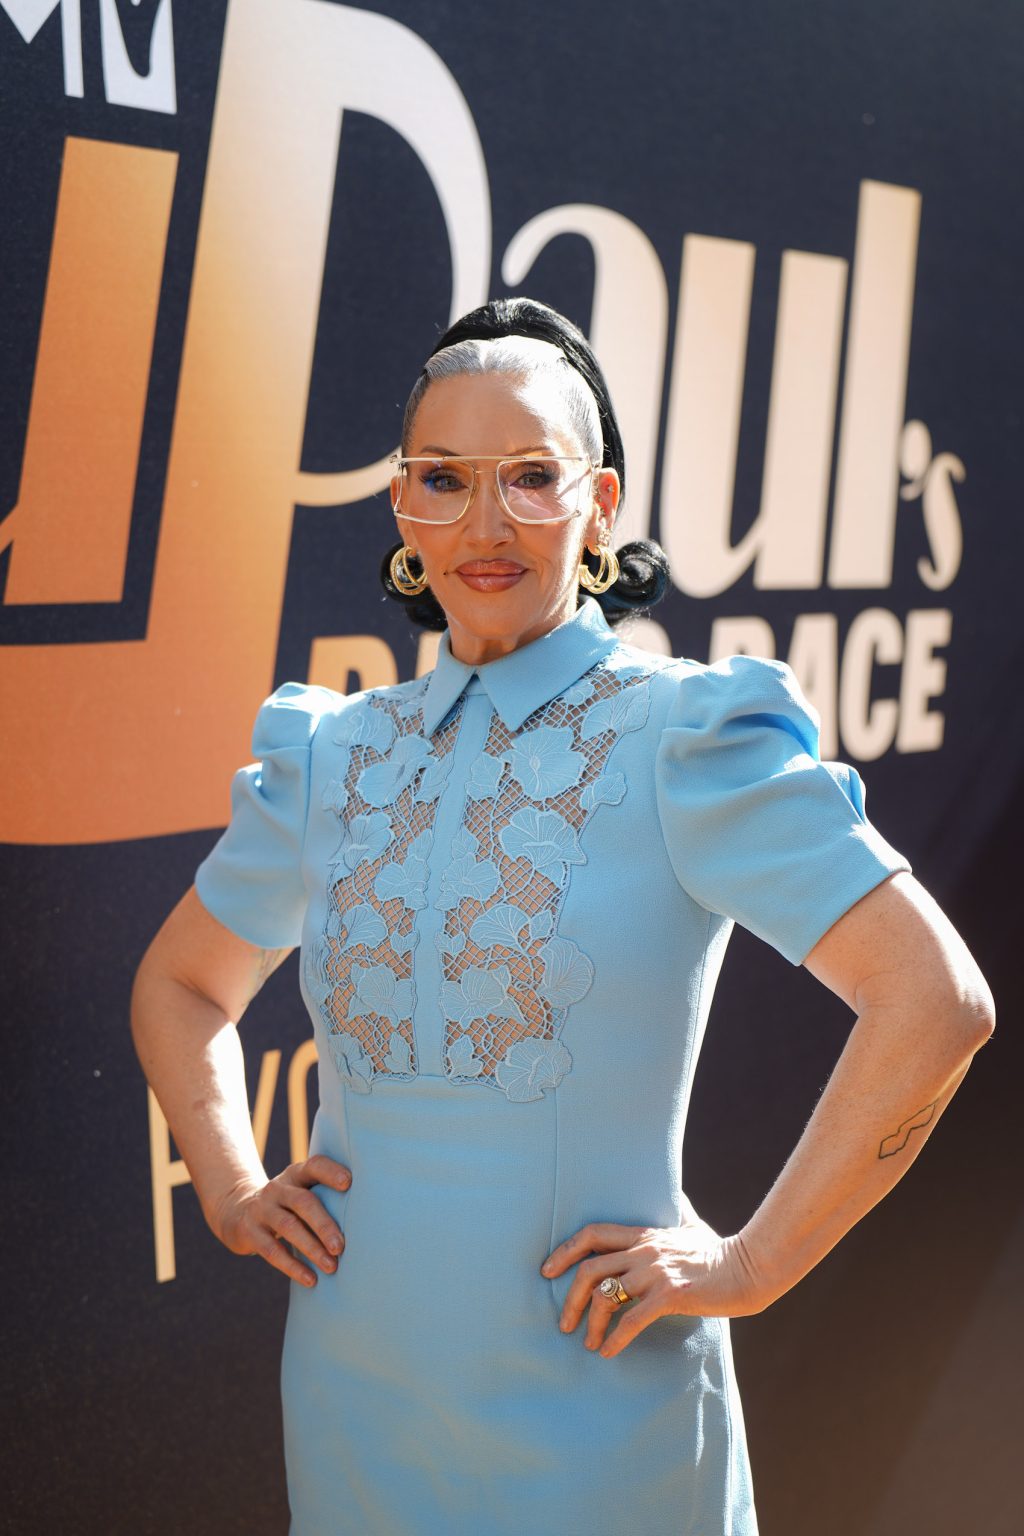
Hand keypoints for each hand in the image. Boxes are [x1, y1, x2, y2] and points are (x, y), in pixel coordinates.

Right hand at [213, 1155, 351, 1287]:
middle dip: (324, 1225)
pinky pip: (272, 1250)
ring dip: (312, 1248)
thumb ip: (325, 1198)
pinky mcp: (249, 1231)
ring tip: (332, 1267)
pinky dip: (293, 1266)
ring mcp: (261, 1208)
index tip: (348, 1182)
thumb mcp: (300, 1193)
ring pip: (288, 1227)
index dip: (330, 1172)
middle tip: (341, 1247)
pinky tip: (311, 1279)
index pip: (314, 1166)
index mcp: (296, 1175)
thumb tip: (371, 1221)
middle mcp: (278, 1188)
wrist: (238, 1211)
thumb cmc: (287, 1205)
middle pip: (304, 1202)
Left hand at [541, 1203, 765, 1357]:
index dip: (564, 1250)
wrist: (750, 1266)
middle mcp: (644, 1250)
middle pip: (589, 1268)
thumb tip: (674, 1193)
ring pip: (606, 1294)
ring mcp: (656, 1271)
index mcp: (643, 1234)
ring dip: (592, 1323)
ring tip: (589, 1343)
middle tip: (564, 1322)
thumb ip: (676, 1211)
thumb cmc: (719, 1250)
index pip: (592, 1233)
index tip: (547, 1270)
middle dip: (570, 1298)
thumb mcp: (691, 1224)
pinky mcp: (671, 1293)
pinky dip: (616, 1338)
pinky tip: (610, 1352)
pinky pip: (633, 1318)